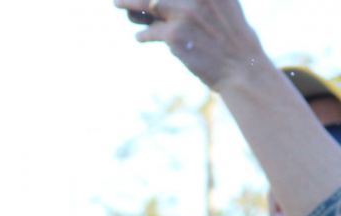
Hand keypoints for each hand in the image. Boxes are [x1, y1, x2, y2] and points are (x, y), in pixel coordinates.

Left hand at [113, 0, 267, 90]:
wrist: (240, 66)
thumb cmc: (230, 37)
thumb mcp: (223, 5)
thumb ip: (199, 0)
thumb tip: (158, 2)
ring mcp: (184, 14)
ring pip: (148, 4)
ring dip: (131, 6)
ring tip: (118, 4)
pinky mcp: (174, 35)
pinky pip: (149, 32)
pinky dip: (143, 34)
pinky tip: (140, 36)